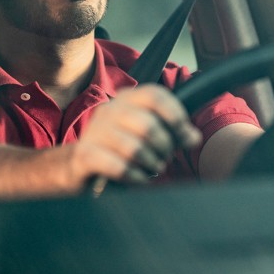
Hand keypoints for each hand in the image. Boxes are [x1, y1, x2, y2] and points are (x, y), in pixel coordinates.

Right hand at [69, 84, 200, 188]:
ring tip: (152, 169)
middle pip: (148, 125)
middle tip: (165, 158)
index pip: (154, 95)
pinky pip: (118, 167)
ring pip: (134, 148)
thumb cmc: (119, 148)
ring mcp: (94, 132)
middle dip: (164, 147)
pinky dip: (135, 176)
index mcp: (125, 100)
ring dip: (150, 164)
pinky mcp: (85, 155)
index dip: (175, 115)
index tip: (186, 136)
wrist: (80, 166)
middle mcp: (108, 111)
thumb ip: (171, 132)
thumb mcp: (145, 134)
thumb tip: (193, 137)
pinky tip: (138, 178)